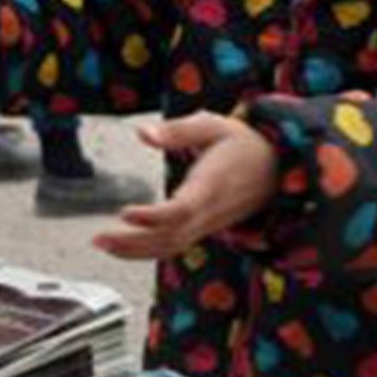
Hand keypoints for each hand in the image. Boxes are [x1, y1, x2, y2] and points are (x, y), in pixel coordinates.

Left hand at [93, 112, 280, 260]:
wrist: (276, 169)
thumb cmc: (242, 144)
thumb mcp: (213, 125)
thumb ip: (178, 130)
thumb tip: (143, 133)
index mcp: (211, 185)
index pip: (181, 210)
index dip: (153, 217)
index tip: (125, 213)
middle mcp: (209, 211)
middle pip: (170, 236)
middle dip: (134, 243)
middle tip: (99, 239)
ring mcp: (207, 224)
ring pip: (171, 246)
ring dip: (136, 251)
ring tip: (103, 244)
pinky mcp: (203, 228)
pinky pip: (175, 245)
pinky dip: (148, 250)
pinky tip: (124, 246)